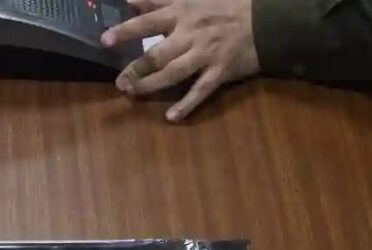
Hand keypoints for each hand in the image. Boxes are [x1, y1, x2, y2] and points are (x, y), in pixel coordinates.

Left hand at [100, 0, 259, 121]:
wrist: (266, 22)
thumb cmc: (225, 7)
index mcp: (183, 13)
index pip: (148, 21)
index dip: (126, 31)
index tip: (105, 41)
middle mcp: (191, 34)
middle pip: (157, 54)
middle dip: (136, 69)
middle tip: (119, 81)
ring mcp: (206, 55)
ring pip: (173, 73)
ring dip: (151, 85)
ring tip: (133, 92)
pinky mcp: (220, 72)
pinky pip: (201, 91)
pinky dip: (187, 104)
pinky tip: (172, 117)